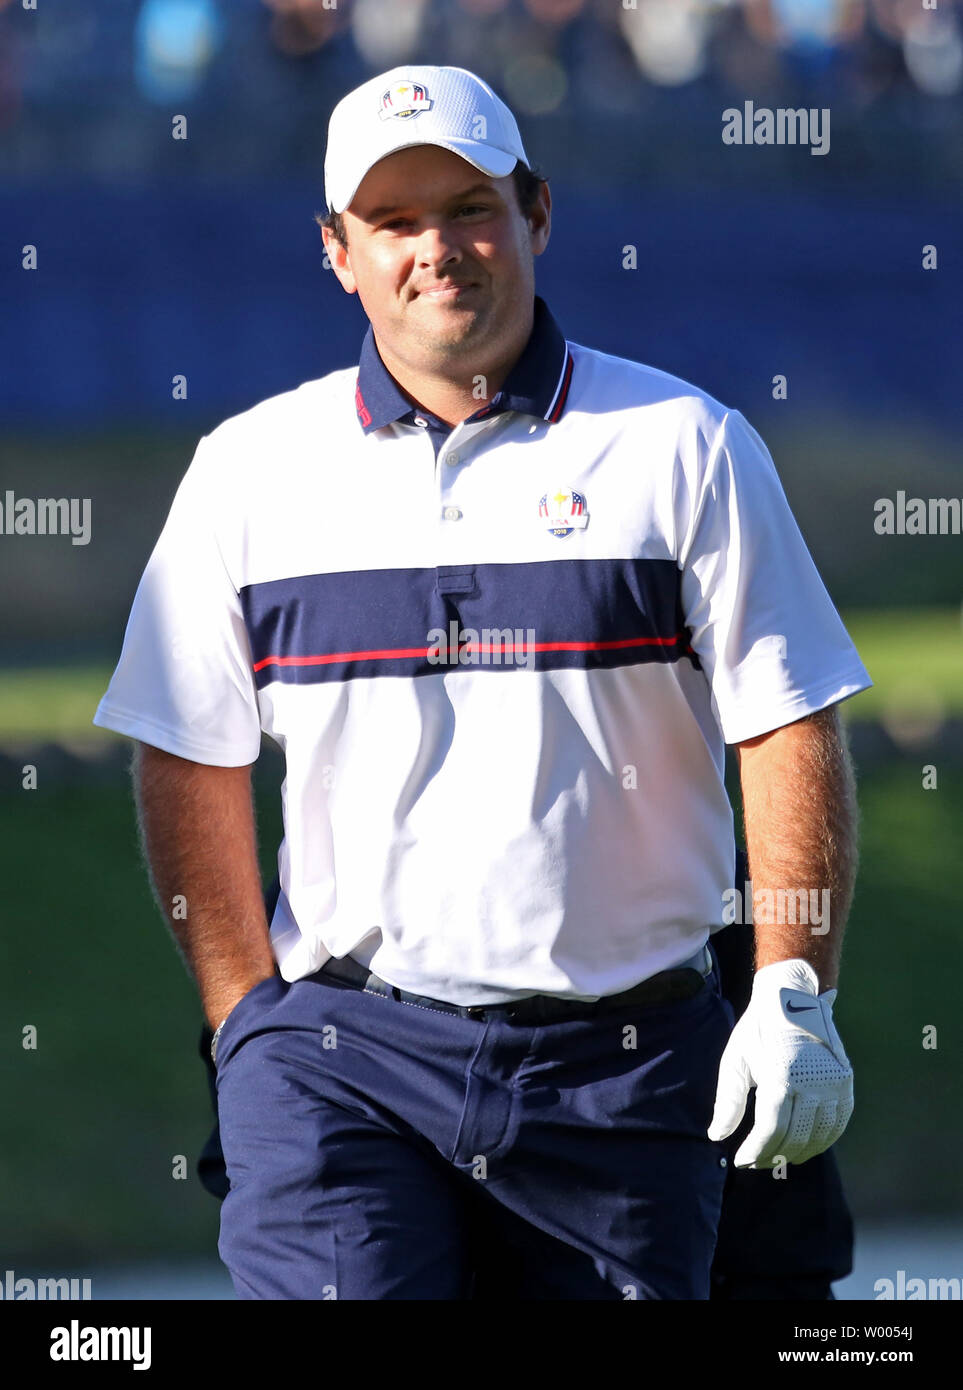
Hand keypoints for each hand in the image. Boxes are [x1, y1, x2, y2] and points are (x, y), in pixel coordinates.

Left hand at [707, 958, 853, 1167]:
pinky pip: (837, 1124)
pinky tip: (804, 1147)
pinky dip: (822, 1141)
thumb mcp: (735, 1060)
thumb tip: (717, 1136)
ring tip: (777, 1157)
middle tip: (756, 1161)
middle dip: (773, 1156)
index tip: (742, 1160)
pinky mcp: (845, 1082)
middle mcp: (812, 1081)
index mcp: (781, 1076)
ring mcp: (833, 1083)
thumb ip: (728, 1101)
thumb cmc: (757, 1031)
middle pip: (795, 1138)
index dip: (756, 1151)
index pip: (771, 1131)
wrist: (791, 998)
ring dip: (797, 1153)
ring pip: (818, 1136)